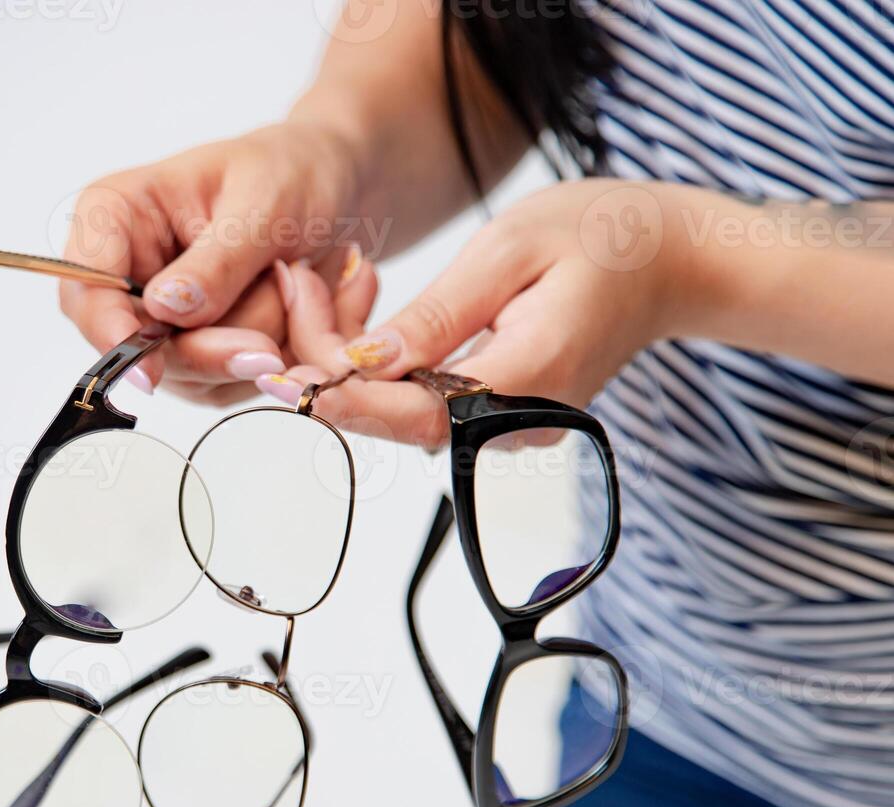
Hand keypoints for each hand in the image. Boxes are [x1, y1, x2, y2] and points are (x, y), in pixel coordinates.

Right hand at [59, 122, 364, 404]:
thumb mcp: (264, 203)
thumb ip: (218, 260)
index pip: (86, 283)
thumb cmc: (292, 171)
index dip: (109, 329)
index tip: (149, 367)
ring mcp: (160, 321)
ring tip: (296, 285)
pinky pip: (223, 383)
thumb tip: (166, 309)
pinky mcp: (197, 354)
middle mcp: (127, 274)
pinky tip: (298, 310)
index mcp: (118, 215)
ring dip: (254, 343)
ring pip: (187, 372)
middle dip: (211, 346)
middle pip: (136, 344)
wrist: (335, 187)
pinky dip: (270, 358)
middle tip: (270, 345)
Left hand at [273, 179, 696, 445]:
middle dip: (328, 360)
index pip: (409, 413)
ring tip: (320, 285)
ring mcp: (509, 425)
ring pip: (400, 409)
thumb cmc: (602, 237)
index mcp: (524, 381)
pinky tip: (358, 310)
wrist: (673, 259)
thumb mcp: (508, 251)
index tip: (278, 368)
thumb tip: (363, 365)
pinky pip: (423, 399)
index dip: (337, 397)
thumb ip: (436, 316)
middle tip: (295, 282)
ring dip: (347, 358)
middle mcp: (515, 422)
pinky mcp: (500, 412)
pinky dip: (381, 361)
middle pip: (393, 415)